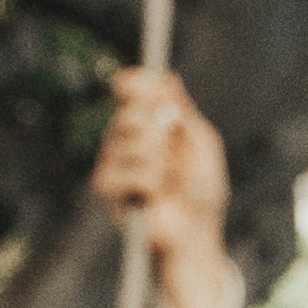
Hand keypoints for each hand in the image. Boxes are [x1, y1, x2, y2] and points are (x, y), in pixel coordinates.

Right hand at [92, 63, 232, 295]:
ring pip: (132, 141)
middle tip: (174, 149)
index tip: (141, 85)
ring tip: (169, 180)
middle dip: (160, 130)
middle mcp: (124, 135)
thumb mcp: (201, 143)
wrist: (195, 232)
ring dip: (162, 162)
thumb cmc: (201, 189)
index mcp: (147, 120)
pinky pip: (129, 170)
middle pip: (131, 112)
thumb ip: (182, 110)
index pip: (131, 88)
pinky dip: (150, 181)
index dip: (136, 83)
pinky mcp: (105, 186)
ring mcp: (112, 160)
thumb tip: (165, 76)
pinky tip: (154, 194)